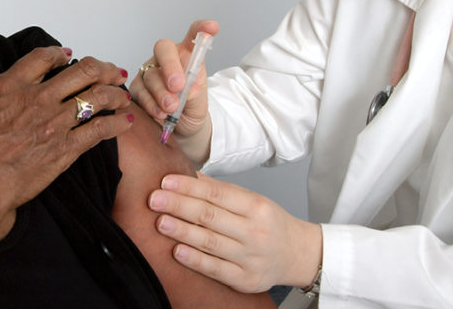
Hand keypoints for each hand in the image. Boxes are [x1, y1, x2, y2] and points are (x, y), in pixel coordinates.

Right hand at [0, 41, 134, 214]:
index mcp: (9, 85)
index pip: (43, 58)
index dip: (59, 53)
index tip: (67, 55)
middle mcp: (37, 99)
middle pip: (81, 72)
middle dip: (101, 69)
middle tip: (111, 72)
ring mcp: (54, 124)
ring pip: (95, 98)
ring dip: (114, 93)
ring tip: (123, 95)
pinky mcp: (65, 150)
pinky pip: (99, 130)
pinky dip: (116, 124)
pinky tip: (125, 122)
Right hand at [129, 19, 218, 136]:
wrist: (182, 129)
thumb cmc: (191, 108)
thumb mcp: (199, 102)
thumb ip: (194, 93)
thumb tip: (188, 90)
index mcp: (186, 56)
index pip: (193, 36)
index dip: (201, 29)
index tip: (212, 27)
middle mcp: (166, 59)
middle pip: (163, 49)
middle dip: (170, 66)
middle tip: (178, 86)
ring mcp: (149, 71)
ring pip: (151, 74)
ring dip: (162, 93)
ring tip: (172, 108)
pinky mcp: (137, 87)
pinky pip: (140, 91)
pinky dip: (151, 104)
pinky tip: (160, 113)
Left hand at [148, 173, 321, 293]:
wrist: (298, 254)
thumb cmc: (268, 223)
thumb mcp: (251, 200)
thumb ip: (219, 190)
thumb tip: (185, 174)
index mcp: (255, 206)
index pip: (217, 194)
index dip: (189, 187)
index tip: (166, 181)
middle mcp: (254, 231)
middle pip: (211, 216)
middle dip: (179, 206)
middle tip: (154, 199)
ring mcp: (250, 257)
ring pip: (211, 242)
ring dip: (182, 231)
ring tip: (160, 222)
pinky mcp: (246, 279)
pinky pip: (216, 269)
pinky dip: (195, 260)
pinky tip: (177, 251)